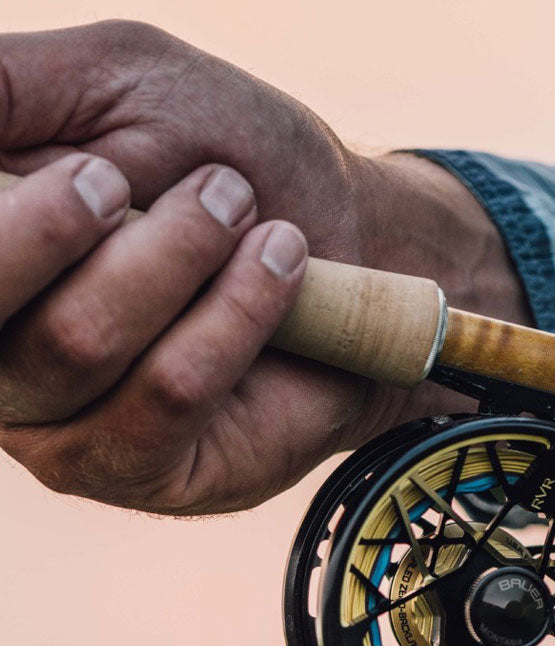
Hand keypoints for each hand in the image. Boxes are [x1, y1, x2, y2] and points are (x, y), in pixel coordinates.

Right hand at [0, 21, 524, 513]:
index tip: (101, 172)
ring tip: (253, 221)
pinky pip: (170, 392)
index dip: (26, 218)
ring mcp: (61, 429)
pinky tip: (282, 270)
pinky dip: (235, 315)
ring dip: (185, 258)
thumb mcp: (117, 85)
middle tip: (194, 184)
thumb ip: (10, 90)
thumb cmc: (222, 157)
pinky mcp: (145, 472)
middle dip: (83, 222)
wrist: (341, 242)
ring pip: (81, 342)